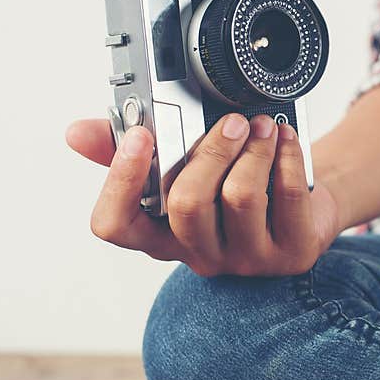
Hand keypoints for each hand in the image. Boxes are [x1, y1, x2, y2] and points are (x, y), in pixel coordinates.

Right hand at [66, 114, 340, 276]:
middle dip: (209, 152)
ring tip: (261, 126)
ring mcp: (247, 258)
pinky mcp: (291, 252)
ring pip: (241, 199)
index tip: (140, 136)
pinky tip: (284, 140)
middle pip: (187, 205)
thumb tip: (77, 132)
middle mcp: (200, 253)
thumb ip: (129, 150)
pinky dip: (287, 159)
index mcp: (161, 234)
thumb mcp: (182, 167)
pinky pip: (287, 198)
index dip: (120, 181)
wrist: (302, 206)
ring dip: (253, 151)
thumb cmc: (231, 186)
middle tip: (231, 121)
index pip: (117, 225)